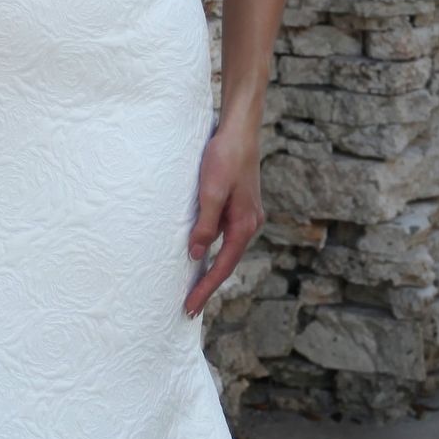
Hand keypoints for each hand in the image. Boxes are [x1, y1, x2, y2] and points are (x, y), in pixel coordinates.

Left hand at [185, 119, 262, 317]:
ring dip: (211, 269)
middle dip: (208, 285)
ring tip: (193, 287)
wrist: (239, 130)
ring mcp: (245, 215)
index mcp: (244, 225)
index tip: (190, 308)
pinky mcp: (239, 205)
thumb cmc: (225, 157)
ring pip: (227, 250)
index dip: (205, 289)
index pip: (223, 267)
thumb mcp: (210, 192)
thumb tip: (197, 256)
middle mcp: (249, 224)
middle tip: (189, 307)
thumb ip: (204, 225)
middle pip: (227, 263)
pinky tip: (201, 253)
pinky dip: (214, 250)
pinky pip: (225, 235)